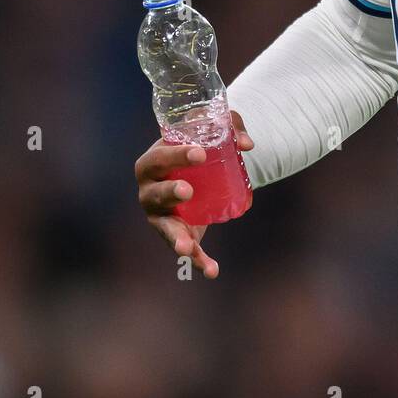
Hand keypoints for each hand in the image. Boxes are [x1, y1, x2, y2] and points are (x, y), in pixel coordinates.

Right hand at [134, 109, 253, 278]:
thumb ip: (231, 127)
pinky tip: (212, 270)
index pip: (160, 157)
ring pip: (165, 228)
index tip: (200, 153)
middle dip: (170, 192)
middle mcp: (150, 191)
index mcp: (152, 162)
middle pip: (156, 194)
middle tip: (188, 190)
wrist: (198, 170)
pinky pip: (187, 248)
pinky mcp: (177, 233)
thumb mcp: (215, 130)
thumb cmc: (200, 144)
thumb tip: (247, 144)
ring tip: (186, 247)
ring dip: (175, 238)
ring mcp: (161, 216)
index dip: (177, 155)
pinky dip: (198, 261)